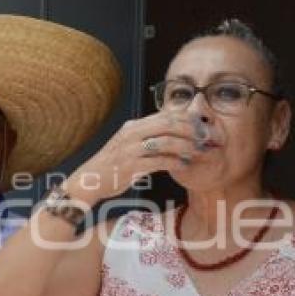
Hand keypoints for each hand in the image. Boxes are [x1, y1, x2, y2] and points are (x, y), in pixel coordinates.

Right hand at [64, 111, 201, 203]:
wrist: (90, 180)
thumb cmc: (112, 165)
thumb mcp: (126, 144)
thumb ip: (144, 136)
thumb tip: (168, 132)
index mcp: (132, 126)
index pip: (164, 115)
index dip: (185, 118)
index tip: (200, 126)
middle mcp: (131, 134)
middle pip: (168, 124)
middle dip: (190, 130)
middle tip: (204, 137)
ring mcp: (130, 149)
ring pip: (166, 142)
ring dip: (186, 146)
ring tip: (197, 152)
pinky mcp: (131, 166)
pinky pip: (159, 162)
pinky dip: (175, 163)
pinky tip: (184, 166)